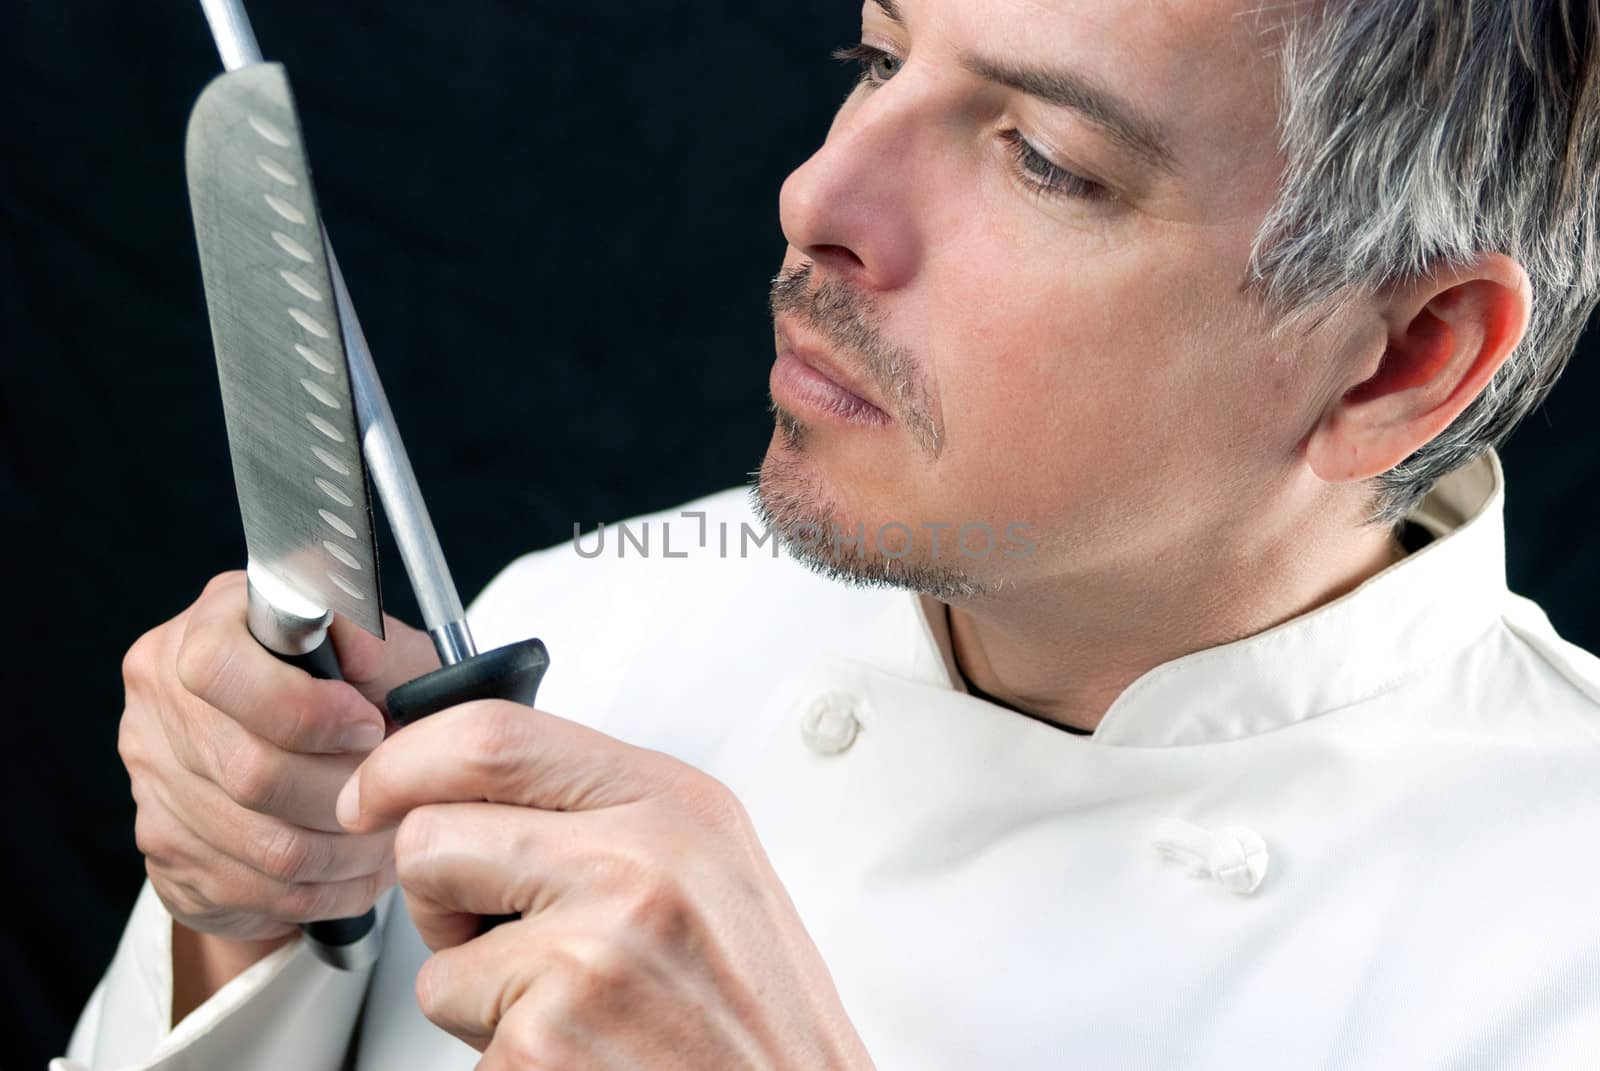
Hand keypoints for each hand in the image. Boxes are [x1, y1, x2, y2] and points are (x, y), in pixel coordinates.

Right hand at [119, 571, 438, 944]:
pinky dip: (328, 889)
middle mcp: (162, 699)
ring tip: (390, 834)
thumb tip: (357, 646)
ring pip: (264, 844)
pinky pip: (258, 890)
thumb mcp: (385, 656)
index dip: (303, 710)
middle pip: (250, 772)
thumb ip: (375, 646)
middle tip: (395, 793)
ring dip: (347, 850)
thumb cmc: (356, 692)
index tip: (368, 727)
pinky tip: (361, 869)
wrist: (314, 758)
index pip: (217, 668)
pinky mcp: (166, 849)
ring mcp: (154, 779)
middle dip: (345, 791)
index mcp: (208, 627)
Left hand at [338, 701, 875, 1069]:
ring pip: (434, 959)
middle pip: (432, 836)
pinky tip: (580, 1056)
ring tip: (570, 1008)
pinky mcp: (546, 1044)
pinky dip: (501, 1057)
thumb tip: (474, 782)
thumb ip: (604, 810)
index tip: (376, 792)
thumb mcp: (707, 867)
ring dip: (476, 993)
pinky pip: (459, 1041)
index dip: (406, 760)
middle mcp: (636, 866)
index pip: (494, 736)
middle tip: (501, 934)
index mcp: (674, 806)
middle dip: (438, 895)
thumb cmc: (754, 1008)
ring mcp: (590, 956)